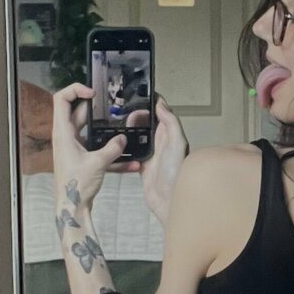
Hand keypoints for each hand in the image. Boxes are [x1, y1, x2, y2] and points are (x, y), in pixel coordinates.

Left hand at [51, 82, 136, 210]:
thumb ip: (112, 149)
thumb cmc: (76, 185)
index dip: (75, 90)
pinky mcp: (83, 159)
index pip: (61, 99)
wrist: (73, 207)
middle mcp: (67, 137)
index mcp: (63, 133)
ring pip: (91, 132)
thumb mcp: (97, 163)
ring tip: (123, 128)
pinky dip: (112, 154)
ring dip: (106, 131)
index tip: (93, 93)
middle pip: (79, 114)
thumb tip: (122, 139)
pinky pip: (98, 150)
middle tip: (112, 108)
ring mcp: (74, 148)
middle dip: (97, 110)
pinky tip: (130, 162)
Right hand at [125, 93, 189, 226]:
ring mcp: (151, 153)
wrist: (169, 200)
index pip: (161, 112)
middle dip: (135, 113)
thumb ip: (171, 122)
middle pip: (146, 121)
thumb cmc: (176, 174)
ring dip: (128, 128)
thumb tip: (161, 104)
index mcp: (170, 134)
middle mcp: (161, 142)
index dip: (151, 102)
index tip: (138, 93)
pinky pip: (132, 151)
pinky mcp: (142, 165)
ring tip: (116, 121)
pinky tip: (117, 140)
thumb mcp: (177, 143)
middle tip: (122, 109)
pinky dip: (125, 145)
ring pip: (137, 134)